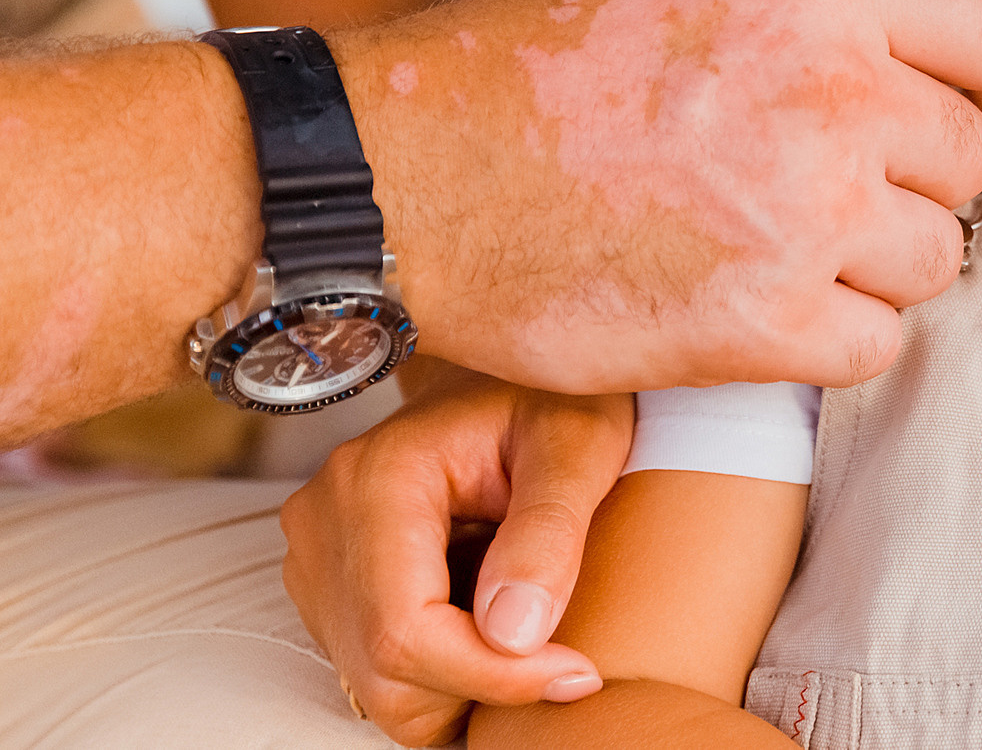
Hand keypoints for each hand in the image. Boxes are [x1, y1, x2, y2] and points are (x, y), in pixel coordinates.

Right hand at [281, 370, 629, 745]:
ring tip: (530, 624)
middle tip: (568, 664)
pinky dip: (443, 671)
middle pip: (383, 671)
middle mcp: (323, 523)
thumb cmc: (551, 398)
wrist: (508, 379)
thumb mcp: (578, 444)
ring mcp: (317, 558)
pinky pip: (378, 669)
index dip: (493, 675)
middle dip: (481, 687)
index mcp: (375, 477)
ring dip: (462, 684)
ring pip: (378, 684)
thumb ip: (550, 532)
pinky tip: (494, 620)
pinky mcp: (332, 586)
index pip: (403, 630)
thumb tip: (514, 635)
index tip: (577, 672)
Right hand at [340, 0, 981, 392]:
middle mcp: (833, 94)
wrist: (408, 172)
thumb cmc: (544, 59)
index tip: (981, 108)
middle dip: (920, 177)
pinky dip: (836, 335)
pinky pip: (878, 343)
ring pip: (937, 256)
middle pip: (974, 156)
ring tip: (788, 239)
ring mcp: (803, 213)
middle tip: (837, 184)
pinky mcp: (763, 322)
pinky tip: (770, 302)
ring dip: (880, 261)